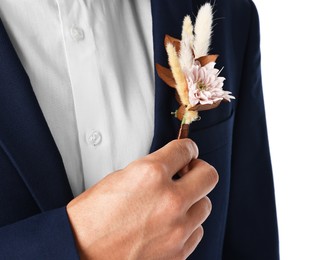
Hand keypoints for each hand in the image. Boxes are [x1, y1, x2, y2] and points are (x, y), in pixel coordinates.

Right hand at [66, 139, 218, 259]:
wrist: (78, 254)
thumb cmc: (91, 219)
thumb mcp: (119, 178)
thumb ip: (151, 170)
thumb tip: (171, 168)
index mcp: (151, 174)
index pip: (186, 149)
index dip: (187, 148)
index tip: (187, 152)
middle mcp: (169, 200)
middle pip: (209, 175)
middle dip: (200, 170)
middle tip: (189, 173)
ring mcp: (176, 229)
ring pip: (205, 206)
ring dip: (193, 201)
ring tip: (176, 203)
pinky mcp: (177, 252)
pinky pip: (197, 232)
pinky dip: (188, 226)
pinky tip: (171, 225)